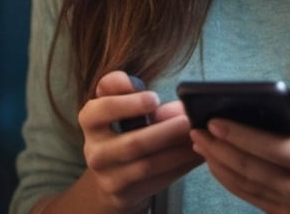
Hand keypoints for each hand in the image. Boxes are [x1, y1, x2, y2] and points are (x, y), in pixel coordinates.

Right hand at [75, 70, 203, 212]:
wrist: (111, 175)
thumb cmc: (123, 128)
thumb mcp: (122, 104)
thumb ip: (140, 94)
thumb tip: (177, 107)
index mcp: (90, 120)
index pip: (101, 109)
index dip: (127, 104)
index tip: (155, 98)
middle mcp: (94, 150)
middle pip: (134, 143)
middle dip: (166, 132)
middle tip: (189, 121)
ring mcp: (108, 176)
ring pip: (149, 165)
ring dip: (179, 152)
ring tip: (199, 137)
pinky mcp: (124, 194)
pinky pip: (158, 180)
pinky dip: (181, 166)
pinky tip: (196, 154)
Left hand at [190, 115, 289, 212]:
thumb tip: (259, 112)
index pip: (268, 147)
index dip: (236, 134)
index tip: (212, 121)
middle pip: (250, 169)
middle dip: (218, 149)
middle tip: (196, 131)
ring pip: (247, 188)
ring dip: (219, 166)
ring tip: (201, 147)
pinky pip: (254, 200)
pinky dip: (233, 183)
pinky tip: (221, 167)